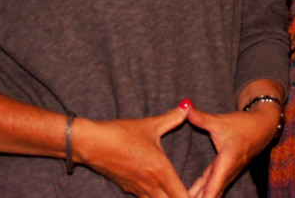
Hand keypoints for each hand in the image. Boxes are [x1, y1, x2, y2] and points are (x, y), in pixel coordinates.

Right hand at [74, 103, 191, 197]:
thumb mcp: (150, 124)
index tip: (204, 194)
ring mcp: (137, 189)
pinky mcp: (128, 188)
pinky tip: (162, 192)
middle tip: (197, 195)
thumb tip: (188, 105)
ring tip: (181, 194)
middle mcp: (150, 185)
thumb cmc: (120, 134)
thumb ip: (172, 117)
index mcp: (160, 171)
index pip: (182, 196)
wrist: (90, 144)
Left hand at [185, 101, 279, 197]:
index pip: (212, 187)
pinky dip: (203, 193)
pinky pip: (213, 187)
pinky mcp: (226, 171)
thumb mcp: (221, 120)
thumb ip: (201, 117)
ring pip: (213, 192)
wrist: (264, 125)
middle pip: (212, 195)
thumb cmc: (244, 124)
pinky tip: (192, 196)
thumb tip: (184, 107)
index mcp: (226, 162)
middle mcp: (228, 172)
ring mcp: (228, 173)